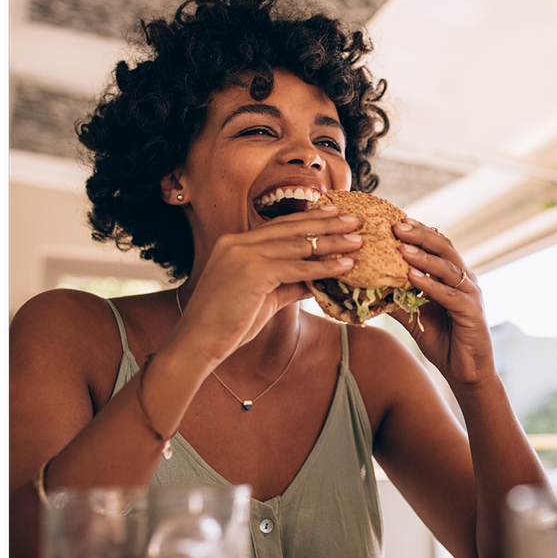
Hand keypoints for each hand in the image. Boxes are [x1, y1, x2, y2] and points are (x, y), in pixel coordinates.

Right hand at [172, 207, 360, 372]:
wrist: (198, 342)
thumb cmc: (227, 323)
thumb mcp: (263, 297)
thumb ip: (288, 283)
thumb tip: (317, 280)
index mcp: (235, 243)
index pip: (279, 226)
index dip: (308, 219)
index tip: (332, 214)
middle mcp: (238, 242)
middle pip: (292, 228)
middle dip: (326, 223)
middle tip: (353, 220)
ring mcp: (244, 254)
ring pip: (298, 245)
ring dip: (332, 243)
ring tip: (357, 241)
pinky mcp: (252, 271)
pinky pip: (297, 267)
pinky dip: (323, 267)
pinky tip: (344, 265)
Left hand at [391, 218, 494, 385]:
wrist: (465, 371)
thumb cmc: (442, 340)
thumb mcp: (414, 315)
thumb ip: (397, 299)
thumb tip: (369, 287)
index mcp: (452, 276)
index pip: (437, 245)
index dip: (418, 231)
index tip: (395, 220)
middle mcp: (464, 280)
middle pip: (444, 248)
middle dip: (420, 235)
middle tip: (397, 225)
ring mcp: (471, 294)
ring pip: (447, 268)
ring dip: (424, 256)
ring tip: (402, 247)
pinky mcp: (471, 312)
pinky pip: (449, 294)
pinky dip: (430, 284)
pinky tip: (412, 277)